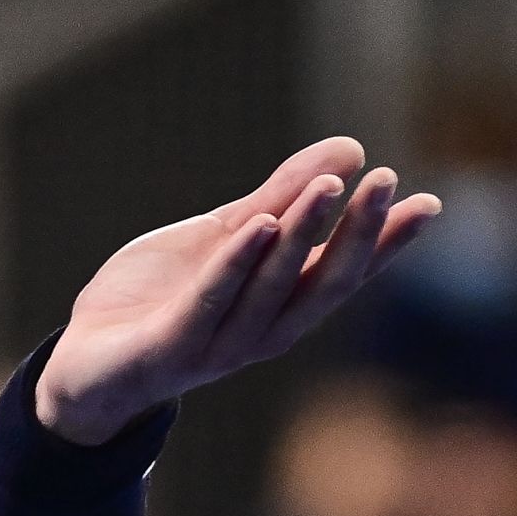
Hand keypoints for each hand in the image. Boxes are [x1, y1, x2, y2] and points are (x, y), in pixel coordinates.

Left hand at [33, 137, 438, 444]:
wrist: (88, 367)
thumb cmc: (163, 300)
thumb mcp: (225, 237)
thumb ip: (280, 197)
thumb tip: (348, 149)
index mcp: (283, 306)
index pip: (346, 272)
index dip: (386, 241)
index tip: (428, 203)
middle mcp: (264, 332)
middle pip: (322, 281)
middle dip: (358, 232)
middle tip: (388, 180)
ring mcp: (220, 345)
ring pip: (272, 288)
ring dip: (302, 235)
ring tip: (328, 186)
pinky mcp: (171, 348)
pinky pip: (210, 302)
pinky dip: (235, 265)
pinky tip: (257, 227)